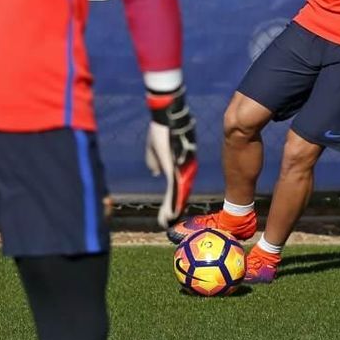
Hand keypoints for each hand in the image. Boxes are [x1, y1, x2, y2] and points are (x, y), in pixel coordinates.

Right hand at [145, 86, 197, 227]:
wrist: (165, 116)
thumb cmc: (160, 129)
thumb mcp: (155, 149)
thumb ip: (155, 162)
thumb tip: (156, 173)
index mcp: (179, 165)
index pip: (178, 186)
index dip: (173, 200)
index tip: (169, 213)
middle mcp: (184, 168)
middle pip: (180, 193)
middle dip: (173, 209)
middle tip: (167, 223)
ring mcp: (181, 168)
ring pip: (178, 194)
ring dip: (171, 209)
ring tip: (166, 222)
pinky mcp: (175, 167)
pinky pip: (175, 188)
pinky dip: (172, 202)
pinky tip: (170, 213)